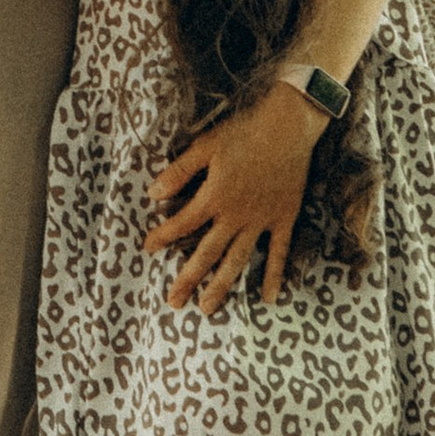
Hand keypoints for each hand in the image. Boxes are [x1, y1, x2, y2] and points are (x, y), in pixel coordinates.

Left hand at [143, 86, 323, 311]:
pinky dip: (273, 275)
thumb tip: (152, 193)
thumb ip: (179, 172)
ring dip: (222, 286)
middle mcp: (236, 216)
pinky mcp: (283, 219)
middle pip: (207, 253)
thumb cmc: (244, 132)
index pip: (182, 224)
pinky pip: (277, 253)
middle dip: (188, 279)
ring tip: (207, 308)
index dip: (163, 237)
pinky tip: (267, 298)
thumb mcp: (205, 146)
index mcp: (214, 197)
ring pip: (238, 260)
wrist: (288, 127)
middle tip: (174, 303)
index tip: (147, 250)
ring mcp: (261, 221)